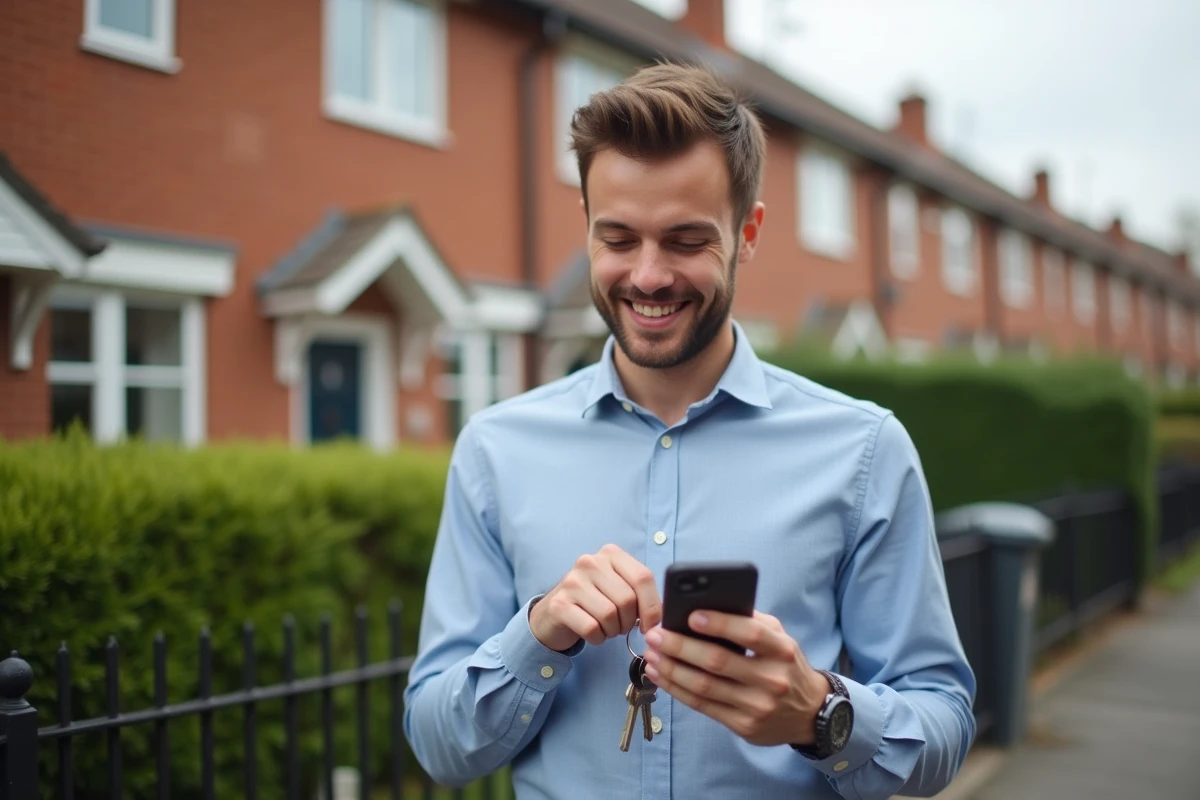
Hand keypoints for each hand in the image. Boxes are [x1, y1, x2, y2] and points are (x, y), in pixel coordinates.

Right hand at [529, 544, 661, 651]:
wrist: (553, 614)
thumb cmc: (593, 602)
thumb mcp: (618, 587)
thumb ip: (640, 592)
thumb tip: (663, 614)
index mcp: (610, 554)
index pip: (643, 577)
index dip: (652, 606)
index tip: (651, 624)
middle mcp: (590, 562)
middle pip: (627, 599)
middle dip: (629, 622)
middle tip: (620, 626)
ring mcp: (572, 582)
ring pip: (609, 615)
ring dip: (612, 630)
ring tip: (605, 627)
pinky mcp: (559, 604)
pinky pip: (591, 628)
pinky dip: (597, 638)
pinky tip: (592, 633)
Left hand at [642, 610, 830, 746]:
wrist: (810, 712)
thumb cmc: (785, 665)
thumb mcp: (779, 638)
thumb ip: (750, 622)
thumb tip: (706, 606)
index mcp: (782, 650)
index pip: (750, 634)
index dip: (719, 624)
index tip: (690, 615)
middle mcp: (772, 679)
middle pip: (718, 662)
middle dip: (680, 647)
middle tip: (655, 635)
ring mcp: (758, 706)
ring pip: (704, 687)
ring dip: (671, 669)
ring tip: (651, 655)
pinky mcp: (744, 726)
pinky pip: (703, 706)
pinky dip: (677, 689)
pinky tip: (661, 675)